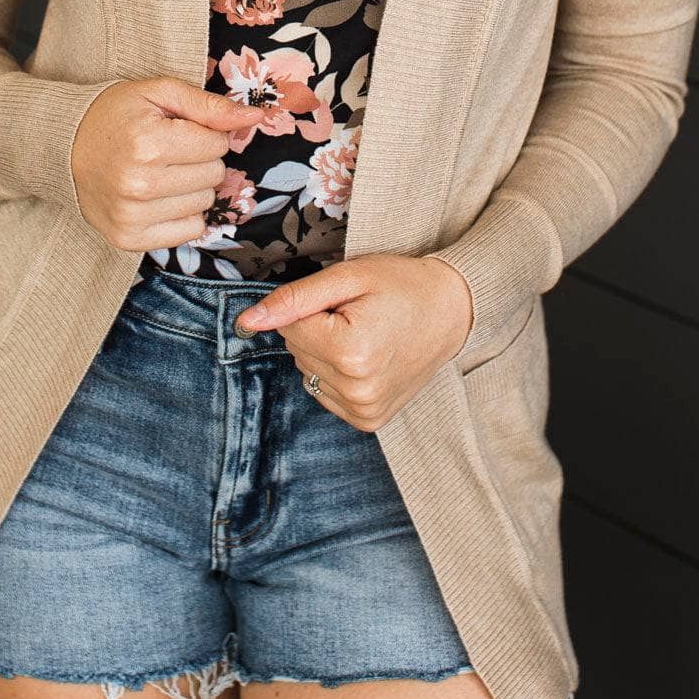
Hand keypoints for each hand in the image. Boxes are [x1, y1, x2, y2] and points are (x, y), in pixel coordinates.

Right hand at [70, 77, 264, 250]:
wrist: (61, 146)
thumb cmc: (114, 114)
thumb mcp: (159, 93)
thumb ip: (209, 105)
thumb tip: (255, 117)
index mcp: (149, 143)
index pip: (217, 143)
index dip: (204, 132)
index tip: (177, 129)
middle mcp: (140, 184)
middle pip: (215, 175)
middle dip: (200, 159)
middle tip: (168, 150)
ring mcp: (132, 216)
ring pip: (204, 204)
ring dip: (191, 187)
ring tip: (160, 172)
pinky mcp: (128, 239)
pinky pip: (189, 231)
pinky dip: (182, 214)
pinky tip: (158, 197)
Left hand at [235, 252, 474, 431]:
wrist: (452, 311)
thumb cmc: (402, 286)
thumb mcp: (349, 277)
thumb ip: (294, 299)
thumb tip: (246, 322)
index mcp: (351, 353)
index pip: (290, 327)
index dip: (315, 306)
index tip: (349, 302)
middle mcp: (357, 390)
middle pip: (298, 351)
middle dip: (319, 328)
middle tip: (359, 316)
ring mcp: (364, 410)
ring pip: (308, 372)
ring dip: (326, 351)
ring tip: (366, 335)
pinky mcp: (368, 421)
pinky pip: (325, 392)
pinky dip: (337, 372)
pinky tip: (366, 357)